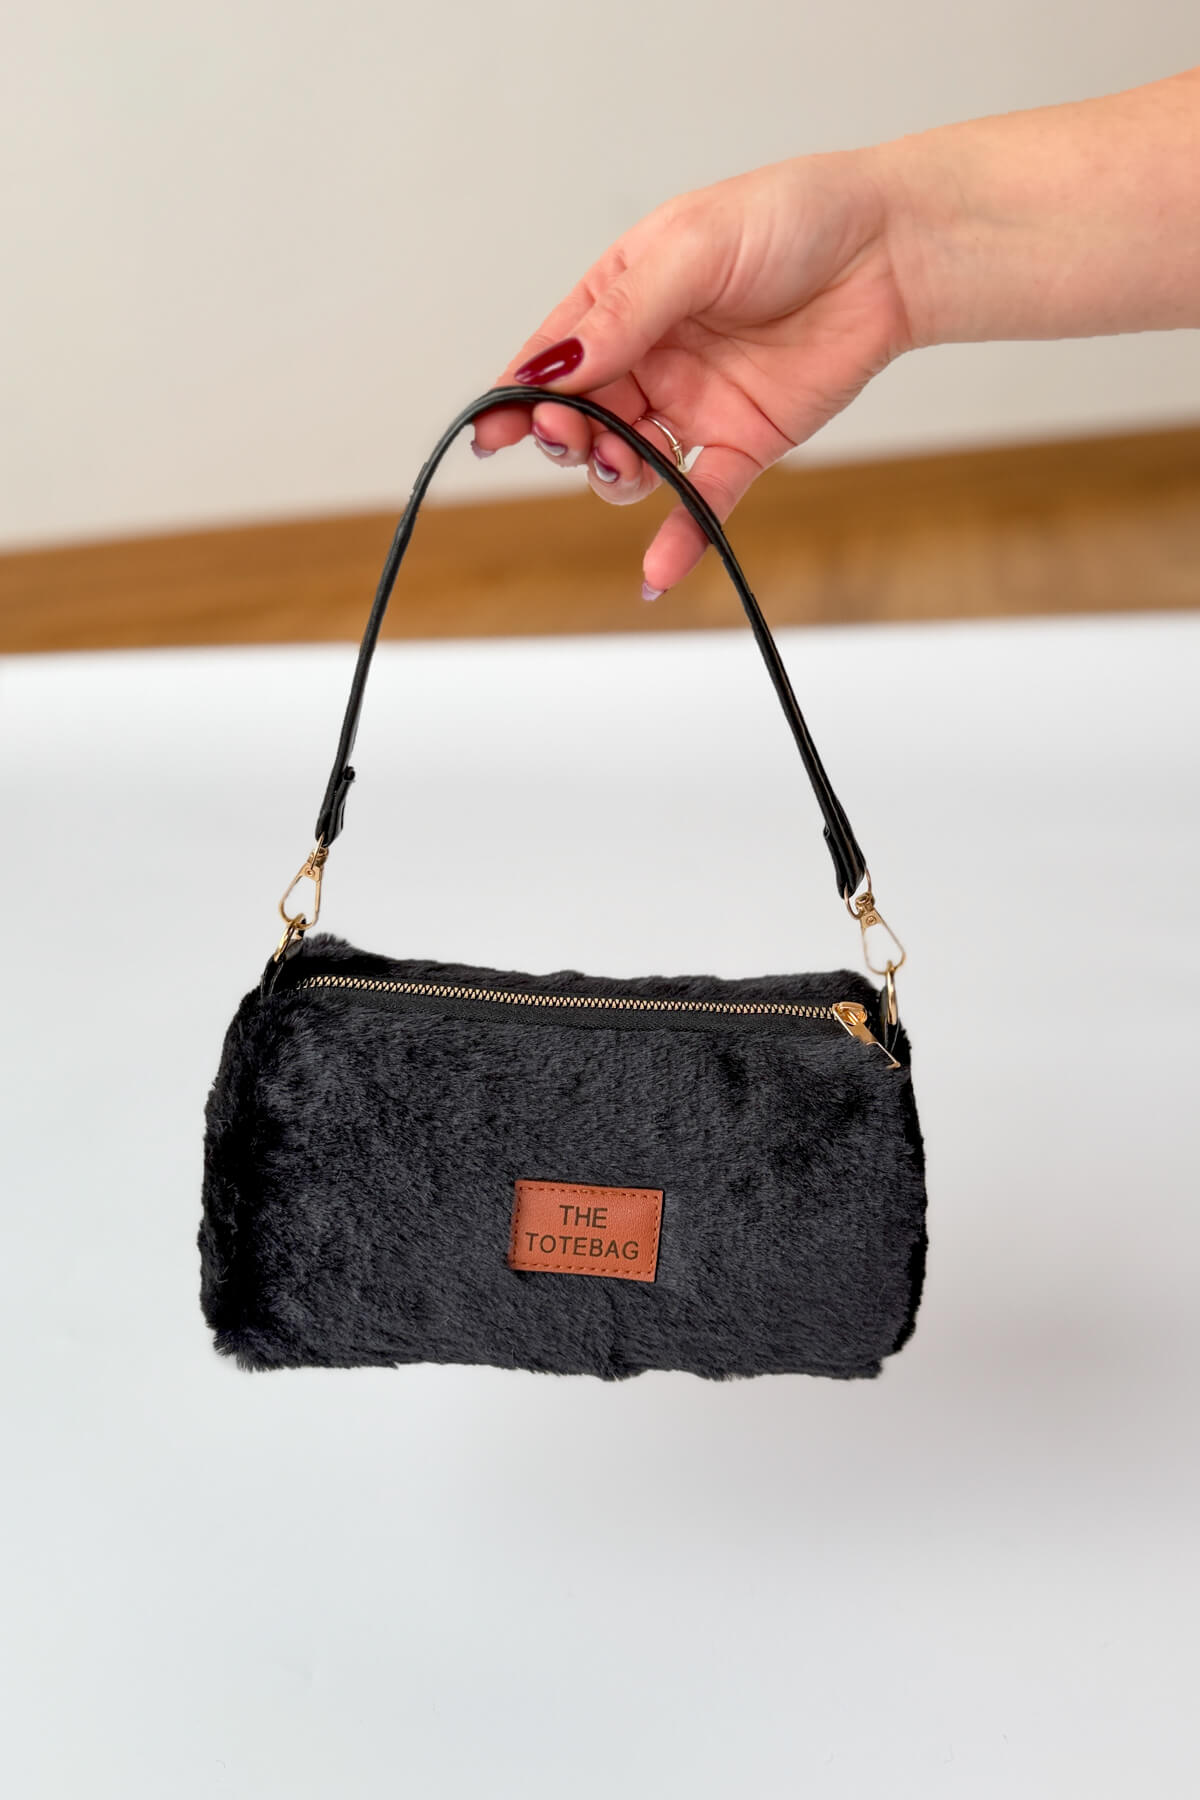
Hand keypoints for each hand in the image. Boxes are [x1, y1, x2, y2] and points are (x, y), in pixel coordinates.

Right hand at [473, 150, 911, 598]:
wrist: (890, 250)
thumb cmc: (793, 219)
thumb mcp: (693, 249)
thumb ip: (625, 315)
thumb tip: (554, 368)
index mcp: (624, 299)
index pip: (554, 356)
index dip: (517, 396)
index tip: (491, 432)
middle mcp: (652, 357)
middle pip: (582, 417)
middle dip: (566, 435)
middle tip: (572, 436)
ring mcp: (695, 405)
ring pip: (630, 463)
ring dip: (614, 474)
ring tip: (623, 462)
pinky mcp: (744, 443)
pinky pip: (700, 501)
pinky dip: (678, 540)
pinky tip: (655, 576)